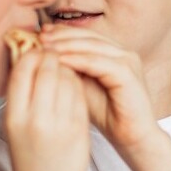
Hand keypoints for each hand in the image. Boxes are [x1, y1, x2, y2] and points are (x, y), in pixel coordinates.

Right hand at [4, 49, 89, 170]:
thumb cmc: (30, 157)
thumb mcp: (15, 126)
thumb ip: (22, 95)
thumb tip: (29, 57)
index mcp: (14, 116)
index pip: (23, 68)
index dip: (32, 53)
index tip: (38, 50)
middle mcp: (35, 119)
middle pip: (47, 69)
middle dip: (53, 56)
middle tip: (55, 53)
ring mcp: (59, 124)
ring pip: (67, 78)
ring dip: (68, 68)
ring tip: (65, 70)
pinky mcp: (79, 129)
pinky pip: (80, 94)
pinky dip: (78, 84)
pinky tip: (76, 85)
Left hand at [40, 25, 160, 154]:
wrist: (131, 138)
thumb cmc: (108, 116)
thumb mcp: (83, 88)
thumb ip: (70, 70)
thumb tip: (44, 56)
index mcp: (114, 54)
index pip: (86, 35)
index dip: (62, 32)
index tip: (38, 34)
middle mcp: (123, 53)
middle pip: (89, 36)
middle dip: (62, 35)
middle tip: (39, 37)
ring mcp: (128, 61)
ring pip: (92, 46)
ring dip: (67, 45)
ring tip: (45, 47)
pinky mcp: (128, 74)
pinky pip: (99, 62)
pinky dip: (79, 60)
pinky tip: (60, 61)